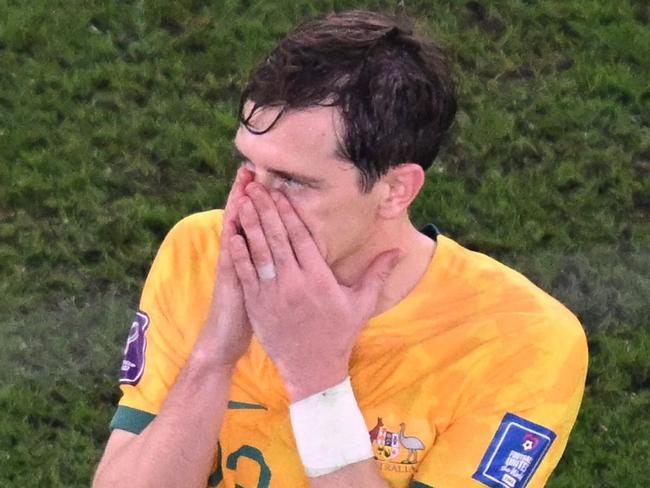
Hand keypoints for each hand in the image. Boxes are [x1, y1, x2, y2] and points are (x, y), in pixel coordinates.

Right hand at [202, 167, 253, 366]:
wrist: (227, 340)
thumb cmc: (252, 314)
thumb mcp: (264, 285)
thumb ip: (272, 264)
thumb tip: (288, 250)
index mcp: (254, 257)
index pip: (259, 222)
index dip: (265, 201)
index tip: (271, 176)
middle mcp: (241, 256)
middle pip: (246, 218)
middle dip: (249, 193)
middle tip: (254, 165)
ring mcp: (234, 266)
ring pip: (236, 230)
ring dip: (238, 205)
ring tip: (243, 180)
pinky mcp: (230, 280)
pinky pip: (231, 254)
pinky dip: (231, 236)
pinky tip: (233, 218)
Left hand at [228, 183, 399, 400]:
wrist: (312, 369)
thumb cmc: (339, 334)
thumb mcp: (361, 304)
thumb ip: (377, 274)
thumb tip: (398, 251)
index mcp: (319, 278)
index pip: (302, 237)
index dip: (290, 213)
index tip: (281, 193)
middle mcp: (294, 282)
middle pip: (278, 238)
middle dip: (267, 210)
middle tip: (257, 187)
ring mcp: (272, 293)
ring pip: (259, 251)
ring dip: (251, 224)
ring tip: (244, 202)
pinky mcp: (257, 305)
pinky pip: (245, 274)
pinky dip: (239, 253)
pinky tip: (233, 234)